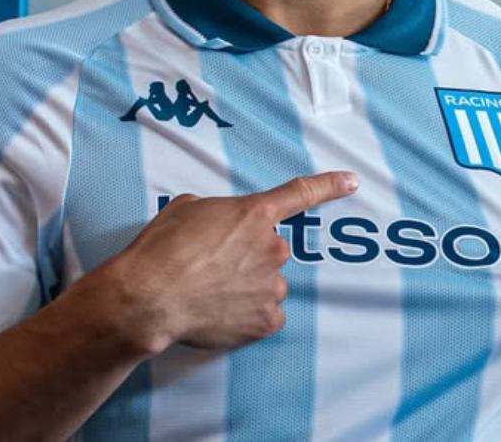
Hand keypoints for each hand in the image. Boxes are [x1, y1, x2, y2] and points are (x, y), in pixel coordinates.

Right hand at [85, 171, 359, 354]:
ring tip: (210, 293)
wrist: (148, 298)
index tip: (352, 181)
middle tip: (213, 268)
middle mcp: (272, 247)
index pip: (301, 194)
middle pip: (271, 251)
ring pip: (268, 284)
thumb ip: (217, 211)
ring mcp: (272, 285)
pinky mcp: (266, 319)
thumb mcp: (187, 209)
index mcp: (254, 214)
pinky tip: (221, 313)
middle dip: (249, 258)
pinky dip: (248, 316)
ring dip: (247, 288)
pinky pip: (266, 315)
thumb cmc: (161, 250)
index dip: (329, 186)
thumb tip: (220, 224)